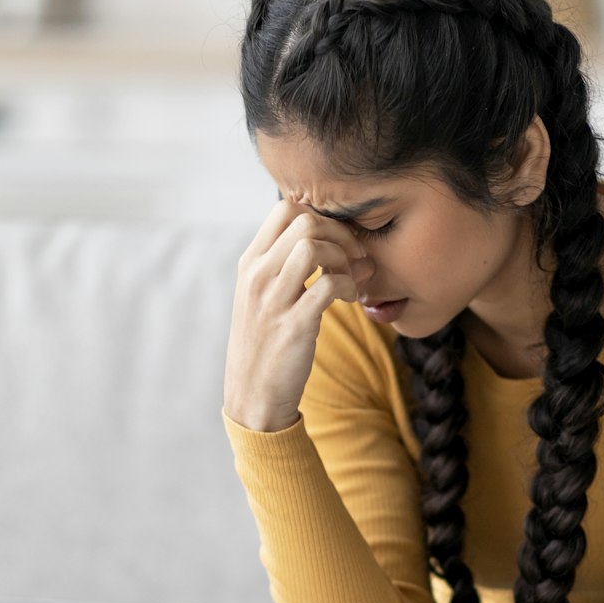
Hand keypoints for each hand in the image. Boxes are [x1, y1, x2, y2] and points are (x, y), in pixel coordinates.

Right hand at [223, 194, 374, 431]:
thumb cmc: (266, 341)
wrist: (252, 393)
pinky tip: (350, 300)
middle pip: (304, 221)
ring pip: (313, 247)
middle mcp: (257, 276)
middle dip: (339, 234)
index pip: (285, 209)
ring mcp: (273, 300)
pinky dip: (349, 287)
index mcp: (250, 263)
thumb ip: (289, 265)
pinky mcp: (293, 325)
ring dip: (343, 258)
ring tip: (351, 279)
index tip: (337, 241)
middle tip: (353, 258)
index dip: (321, 216)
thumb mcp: (264, 296)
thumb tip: (342, 243)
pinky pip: (329, 285)